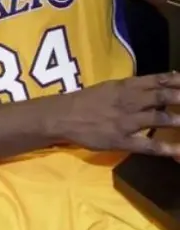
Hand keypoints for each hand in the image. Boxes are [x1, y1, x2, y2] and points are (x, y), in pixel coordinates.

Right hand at [58, 72, 179, 156]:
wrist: (62, 117)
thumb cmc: (87, 101)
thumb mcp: (110, 87)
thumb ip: (136, 87)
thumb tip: (164, 82)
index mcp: (125, 87)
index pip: (157, 80)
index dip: (177, 82)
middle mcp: (129, 102)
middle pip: (162, 98)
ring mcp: (126, 122)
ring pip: (160, 120)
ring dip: (178, 120)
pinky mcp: (122, 141)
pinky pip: (148, 145)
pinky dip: (167, 149)